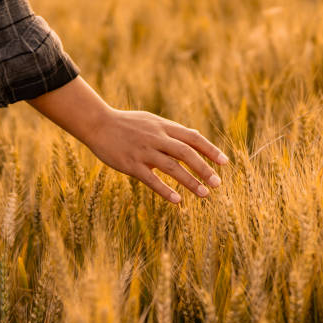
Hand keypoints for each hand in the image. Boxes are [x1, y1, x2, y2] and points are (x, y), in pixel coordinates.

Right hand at [27, 76, 228, 203]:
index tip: (225, 163)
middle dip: (204, 168)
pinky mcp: (131, 164)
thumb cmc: (128, 124)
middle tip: (218, 183)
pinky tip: (177, 200)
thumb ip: (174, 131)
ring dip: (190, 181)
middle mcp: (157, 138)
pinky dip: (165, 190)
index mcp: (164, 127)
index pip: (193, 138)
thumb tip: (196, 136)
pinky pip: (151, 179)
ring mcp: (144, 151)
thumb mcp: (153, 121)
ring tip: (205, 194)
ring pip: (172, 167)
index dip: (210, 150)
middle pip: (186, 153)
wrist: (97, 123)